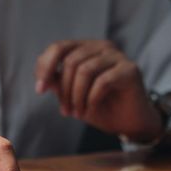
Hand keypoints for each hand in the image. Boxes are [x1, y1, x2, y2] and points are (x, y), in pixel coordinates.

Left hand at [35, 40, 162, 141]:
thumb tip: (43, 78)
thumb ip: (58, 83)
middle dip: (64, 90)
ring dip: (77, 96)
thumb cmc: (101, 107)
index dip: (45, 67)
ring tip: (78, 113)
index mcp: (86, 48)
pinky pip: (102, 82)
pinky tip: (91, 109)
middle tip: (66, 111)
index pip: (59, 47)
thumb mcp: (72, 95)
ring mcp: (118, 56)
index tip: (40, 90)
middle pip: (71, 61)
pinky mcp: (130, 69)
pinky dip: (91, 99)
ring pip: (85, 70)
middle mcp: (102, 47)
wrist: (129, 123)